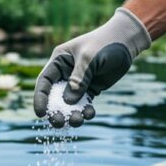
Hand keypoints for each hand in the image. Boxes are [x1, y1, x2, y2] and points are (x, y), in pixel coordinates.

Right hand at [34, 7, 150, 126]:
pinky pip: (84, 104)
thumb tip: (68, 102)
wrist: (125, 43)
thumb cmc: (104, 44)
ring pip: (69, 104)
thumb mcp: (89, 59)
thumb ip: (78, 79)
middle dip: (55, 111)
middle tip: (59, 122)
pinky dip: (85, 111)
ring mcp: (77, 83)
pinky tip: (90, 113)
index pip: (44, 82)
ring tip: (77, 120)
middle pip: (54, 96)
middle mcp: (65, 73)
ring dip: (71, 114)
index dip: (40, 98)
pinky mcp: (90, 89)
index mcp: (59, 62)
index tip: (40, 113)